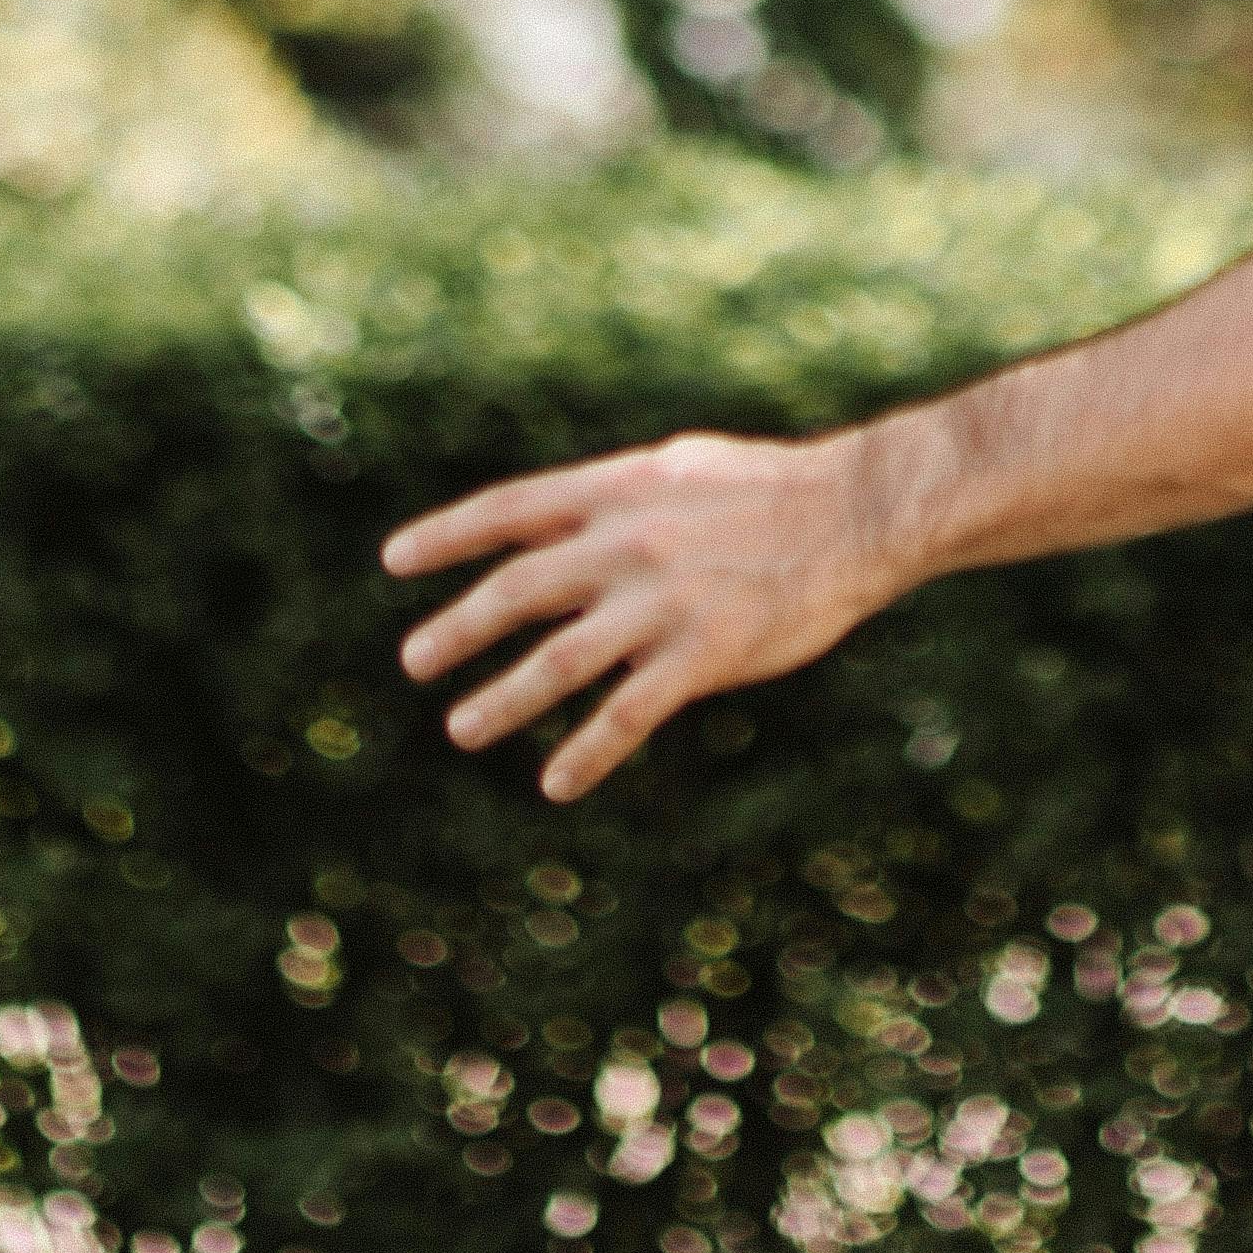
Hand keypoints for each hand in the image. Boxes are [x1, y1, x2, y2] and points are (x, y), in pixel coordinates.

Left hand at [384, 425, 884, 800]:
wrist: (857, 513)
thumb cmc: (768, 488)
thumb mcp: (677, 469)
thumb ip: (613, 499)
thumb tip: (549, 522)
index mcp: (619, 489)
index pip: (511, 509)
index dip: (449, 535)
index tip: (395, 561)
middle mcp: (628, 542)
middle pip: (520, 591)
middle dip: (460, 627)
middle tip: (414, 661)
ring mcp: (662, 602)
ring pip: (559, 661)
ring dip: (504, 699)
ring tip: (461, 727)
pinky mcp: (701, 655)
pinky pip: (627, 715)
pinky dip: (586, 753)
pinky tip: (555, 783)